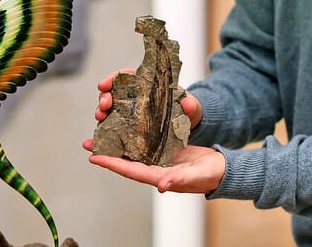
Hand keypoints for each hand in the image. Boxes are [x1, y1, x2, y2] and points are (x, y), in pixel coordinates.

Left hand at [82, 142, 224, 193]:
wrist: (223, 169)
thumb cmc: (212, 175)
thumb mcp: (196, 176)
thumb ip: (178, 179)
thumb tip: (160, 185)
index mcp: (159, 176)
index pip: (130, 170)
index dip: (111, 164)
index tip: (93, 157)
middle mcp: (155, 168)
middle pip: (126, 160)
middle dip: (106, 152)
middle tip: (88, 142)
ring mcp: (160, 159)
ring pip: (133, 150)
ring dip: (117, 142)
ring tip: (101, 131)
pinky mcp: (166, 150)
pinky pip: (146, 142)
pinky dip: (134, 135)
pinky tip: (127, 125)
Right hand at [96, 68, 202, 127]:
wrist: (189, 127)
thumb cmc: (188, 111)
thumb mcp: (192, 107)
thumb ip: (190, 104)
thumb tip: (187, 102)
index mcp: (147, 85)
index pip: (126, 76)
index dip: (113, 78)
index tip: (104, 84)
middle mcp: (135, 96)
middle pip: (113, 92)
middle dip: (104, 96)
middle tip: (105, 105)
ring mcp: (130, 112)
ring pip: (110, 108)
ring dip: (101, 111)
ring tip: (100, 118)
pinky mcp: (129, 128)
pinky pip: (112, 126)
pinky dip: (104, 129)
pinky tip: (99, 136)